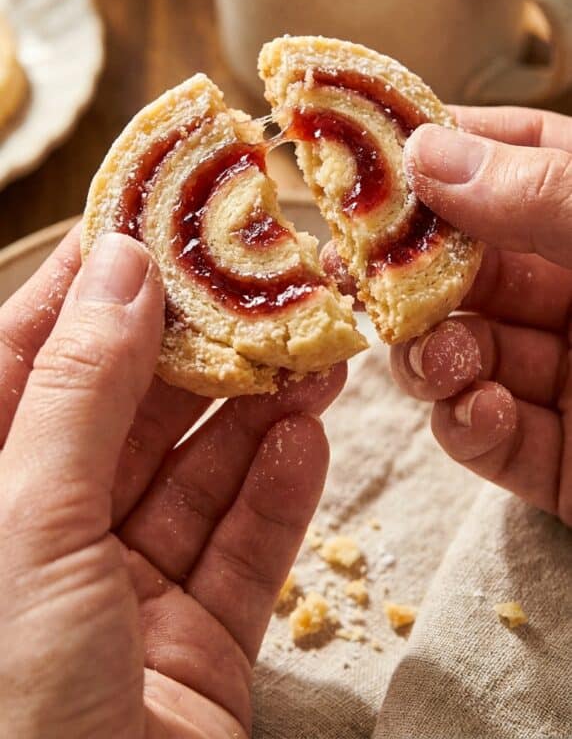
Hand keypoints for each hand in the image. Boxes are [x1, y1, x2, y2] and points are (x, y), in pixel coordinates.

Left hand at [0, 227, 345, 737]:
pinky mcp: (192, 650)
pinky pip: (240, 552)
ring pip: (194, 475)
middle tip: (265, 281)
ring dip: (255, 410)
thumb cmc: (3, 704)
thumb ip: (75, 390)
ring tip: (314, 348)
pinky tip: (307, 436)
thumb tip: (121, 265)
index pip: (28, 362)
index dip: (89, 287)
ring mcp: (119, 598)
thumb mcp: (25, 522)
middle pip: (126, 414)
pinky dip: (278, 492)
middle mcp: (41, 540)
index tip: (152, 220)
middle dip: (198, 346)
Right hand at [391, 105, 571, 525]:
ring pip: (470, 351)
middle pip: (473, 266)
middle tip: (372, 281)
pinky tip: (480, 413)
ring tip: (440, 359)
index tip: (372, 162)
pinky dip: (471, 426)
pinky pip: (497, 438)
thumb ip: (547, 193)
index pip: (516, 161)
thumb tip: (429, 152)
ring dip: (436, 354)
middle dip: (419, 274)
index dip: (442, 155)